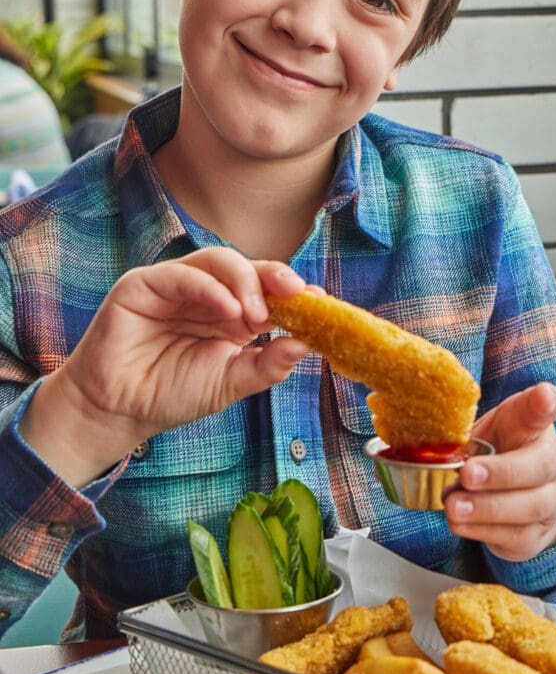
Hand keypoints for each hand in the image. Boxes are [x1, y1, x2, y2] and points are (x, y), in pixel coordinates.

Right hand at [20, 247, 309, 484]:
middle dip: (275, 278)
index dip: (293, 292)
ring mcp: (175, 284)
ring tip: (257, 314)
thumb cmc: (172, 394)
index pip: (266, 290)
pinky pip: (181, 274)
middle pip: (247, 268)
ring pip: (218, 261)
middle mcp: (206, 292)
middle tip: (296, 295)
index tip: (320, 300)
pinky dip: (209, 287)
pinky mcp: (143, 284)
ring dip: (245, 281)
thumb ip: (266, 364)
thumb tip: (307, 345)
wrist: (118, 412)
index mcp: (231, 313)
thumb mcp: (230, 382)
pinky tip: (228, 309)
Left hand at [443, 383, 555, 560]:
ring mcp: (550, 499)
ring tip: (454, 506)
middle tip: (468, 474)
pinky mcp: (538, 533)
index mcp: (532, 426)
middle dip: (501, 472)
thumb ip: (463, 432)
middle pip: (540, 466)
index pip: (543, 408)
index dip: (544, 402)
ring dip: (487, 508)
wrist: (516, 496)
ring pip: (530, 506)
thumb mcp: (481, 433)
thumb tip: (427, 441)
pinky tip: (460, 524)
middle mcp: (550, 460)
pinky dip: (484, 530)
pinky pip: (516, 536)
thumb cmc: (493, 454)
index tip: (543, 396)